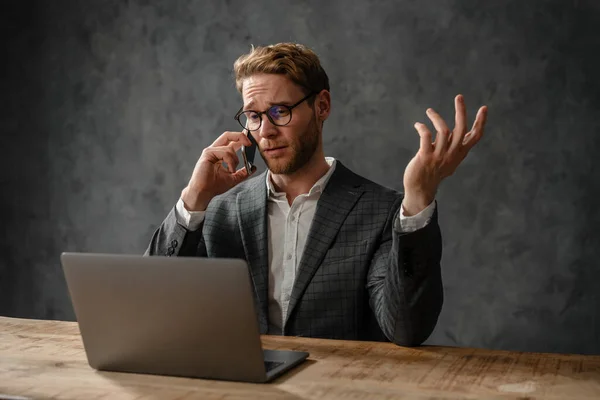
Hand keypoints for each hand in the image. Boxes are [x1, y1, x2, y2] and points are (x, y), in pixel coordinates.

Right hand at [181, 131, 254, 210]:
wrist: (203, 192)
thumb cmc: (214, 186)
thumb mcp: (233, 178)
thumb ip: (243, 172)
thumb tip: (254, 167)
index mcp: (220, 154)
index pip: (231, 141)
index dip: (241, 138)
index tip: (251, 142)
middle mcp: (215, 150)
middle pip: (228, 135)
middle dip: (240, 136)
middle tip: (249, 143)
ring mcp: (210, 151)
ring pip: (229, 148)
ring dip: (235, 160)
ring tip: (232, 171)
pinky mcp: (207, 154)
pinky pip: (224, 152)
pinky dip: (230, 161)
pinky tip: (229, 170)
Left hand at [403, 95, 487, 215]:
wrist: (421, 188)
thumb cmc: (434, 172)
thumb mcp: (449, 160)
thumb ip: (453, 146)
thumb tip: (453, 132)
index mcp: (460, 153)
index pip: (475, 136)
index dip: (480, 122)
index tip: (484, 108)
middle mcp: (452, 153)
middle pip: (461, 129)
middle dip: (461, 111)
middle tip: (459, 96)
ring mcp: (439, 155)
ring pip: (443, 130)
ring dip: (436, 117)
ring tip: (429, 111)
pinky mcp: (425, 156)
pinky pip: (426, 136)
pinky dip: (422, 128)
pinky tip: (418, 125)